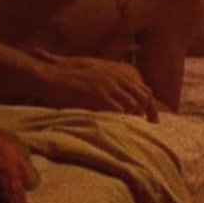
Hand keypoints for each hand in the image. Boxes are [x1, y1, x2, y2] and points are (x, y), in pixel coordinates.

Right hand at [30, 49, 165, 121]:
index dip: (150, 103)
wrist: (51, 76)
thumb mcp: (93, 78)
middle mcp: (115, 78)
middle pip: (142, 96)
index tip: (153, 117)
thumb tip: (115, 102)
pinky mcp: (98, 94)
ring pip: (132, 103)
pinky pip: (117, 109)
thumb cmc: (69, 80)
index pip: (143, 88)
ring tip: (138, 128)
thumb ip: (106, 86)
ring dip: (135, 116)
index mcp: (116, 74)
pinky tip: (123, 126)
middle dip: (149, 112)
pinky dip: (122, 118)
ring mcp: (107, 85)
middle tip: (151, 126)